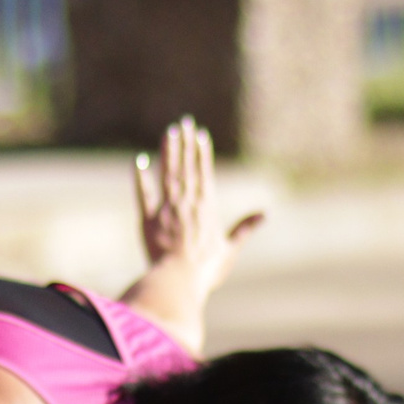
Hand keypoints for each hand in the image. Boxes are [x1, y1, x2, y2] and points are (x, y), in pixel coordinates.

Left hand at [133, 117, 262, 299]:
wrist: (177, 282)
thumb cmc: (206, 271)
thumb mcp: (230, 249)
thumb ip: (244, 229)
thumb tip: (263, 214)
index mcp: (207, 207)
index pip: (204, 172)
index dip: (202, 152)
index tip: (200, 134)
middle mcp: (187, 202)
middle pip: (186, 166)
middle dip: (186, 143)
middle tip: (185, 121)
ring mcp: (166, 209)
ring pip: (168, 173)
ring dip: (169, 151)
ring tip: (170, 132)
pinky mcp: (148, 220)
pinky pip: (144, 194)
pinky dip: (141, 177)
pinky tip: (140, 161)